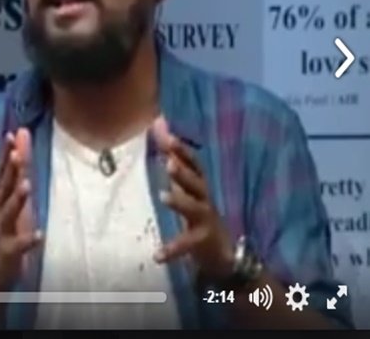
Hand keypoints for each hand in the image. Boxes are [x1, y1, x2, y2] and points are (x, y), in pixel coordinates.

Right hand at [0, 128, 42, 289]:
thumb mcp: (15, 192)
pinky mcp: (10, 250)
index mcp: (0, 196)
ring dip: (16, 199)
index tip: (10, 134)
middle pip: (3, 188)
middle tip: (15, 154)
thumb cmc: (10, 224)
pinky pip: (19, 245)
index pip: (2, 171)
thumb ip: (19, 164)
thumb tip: (20, 132)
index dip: (5, 153)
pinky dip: (29, 240)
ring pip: (8, 213)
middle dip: (9, 171)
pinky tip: (40, 234)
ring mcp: (4, 229)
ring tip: (26, 185)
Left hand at [151, 116, 233, 280]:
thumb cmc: (199, 212)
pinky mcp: (201, 242)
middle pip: (197, 183)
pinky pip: (185, 245)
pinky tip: (157, 255)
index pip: (194, 163)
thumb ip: (174, 161)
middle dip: (184, 172)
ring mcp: (205, 221)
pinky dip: (172, 249)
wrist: (224, 253)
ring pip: (195, 209)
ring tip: (163, 196)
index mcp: (200, 185)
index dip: (182, 149)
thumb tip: (159, 127)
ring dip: (180, 202)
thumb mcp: (188, 187)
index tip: (168, 135)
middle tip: (169, 162)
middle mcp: (205, 199)